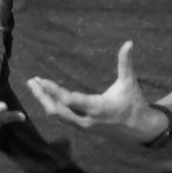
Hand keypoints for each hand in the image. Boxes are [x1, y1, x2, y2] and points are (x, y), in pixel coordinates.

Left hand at [26, 41, 158, 142]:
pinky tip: (47, 96)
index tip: (42, 81)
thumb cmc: (134, 103)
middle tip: (31, 82)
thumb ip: (126, 62)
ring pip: (57, 116)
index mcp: (98, 107)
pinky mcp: (82, 128)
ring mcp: (83, 126)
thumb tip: (129, 42)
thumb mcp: (130, 82)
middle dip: (43, 96)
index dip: (54, 91)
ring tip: (35, 86)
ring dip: (45, 101)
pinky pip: (62, 118)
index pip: (70, 101)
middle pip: (57, 111)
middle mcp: (87, 119)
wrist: (140, 130)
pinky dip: (53, 106)